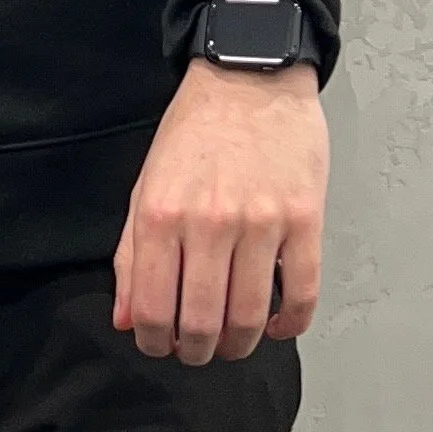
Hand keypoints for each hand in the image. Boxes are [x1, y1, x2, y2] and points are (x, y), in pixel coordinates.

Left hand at [114, 58, 327, 362]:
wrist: (249, 79)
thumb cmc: (195, 134)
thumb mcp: (145, 189)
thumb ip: (130, 257)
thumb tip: (127, 320)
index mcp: (160, 217)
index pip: (152, 309)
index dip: (154, 342)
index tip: (160, 346)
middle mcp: (208, 224)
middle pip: (201, 322)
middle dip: (196, 352)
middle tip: (197, 352)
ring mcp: (260, 223)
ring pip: (251, 316)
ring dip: (241, 345)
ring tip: (234, 343)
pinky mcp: (305, 219)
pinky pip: (302, 292)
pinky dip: (291, 323)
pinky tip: (279, 326)